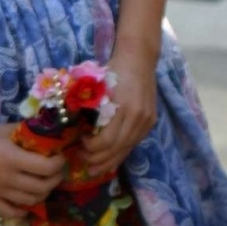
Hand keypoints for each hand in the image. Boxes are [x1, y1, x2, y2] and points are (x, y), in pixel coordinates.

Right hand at [0, 123, 65, 218]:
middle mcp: (8, 179)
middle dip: (56, 178)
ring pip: (31, 201)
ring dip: (44, 192)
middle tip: (56, 170)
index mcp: (13, 159)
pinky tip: (28, 201)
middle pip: (43, 187)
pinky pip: (12, 212)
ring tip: (45, 182)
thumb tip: (46, 129)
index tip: (60, 155)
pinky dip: (25, 209)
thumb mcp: (2, 129)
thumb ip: (25, 131)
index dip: (59, 163)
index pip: (47, 167)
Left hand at [79, 45, 159, 178]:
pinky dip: (121, 152)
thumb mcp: (97, 88)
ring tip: (95, 166)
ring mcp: (146, 120)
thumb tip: (75, 133)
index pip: (105, 142)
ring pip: (126, 149)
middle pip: (116, 150)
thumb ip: (88, 110)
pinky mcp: (151, 121)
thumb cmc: (114, 71)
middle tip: (83, 160)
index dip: (90, 148)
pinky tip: (111, 157)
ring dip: (109, 161)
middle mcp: (138, 117)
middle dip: (97, 159)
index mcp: (123, 108)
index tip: (79, 141)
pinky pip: (134, 143)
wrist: (139, 59)